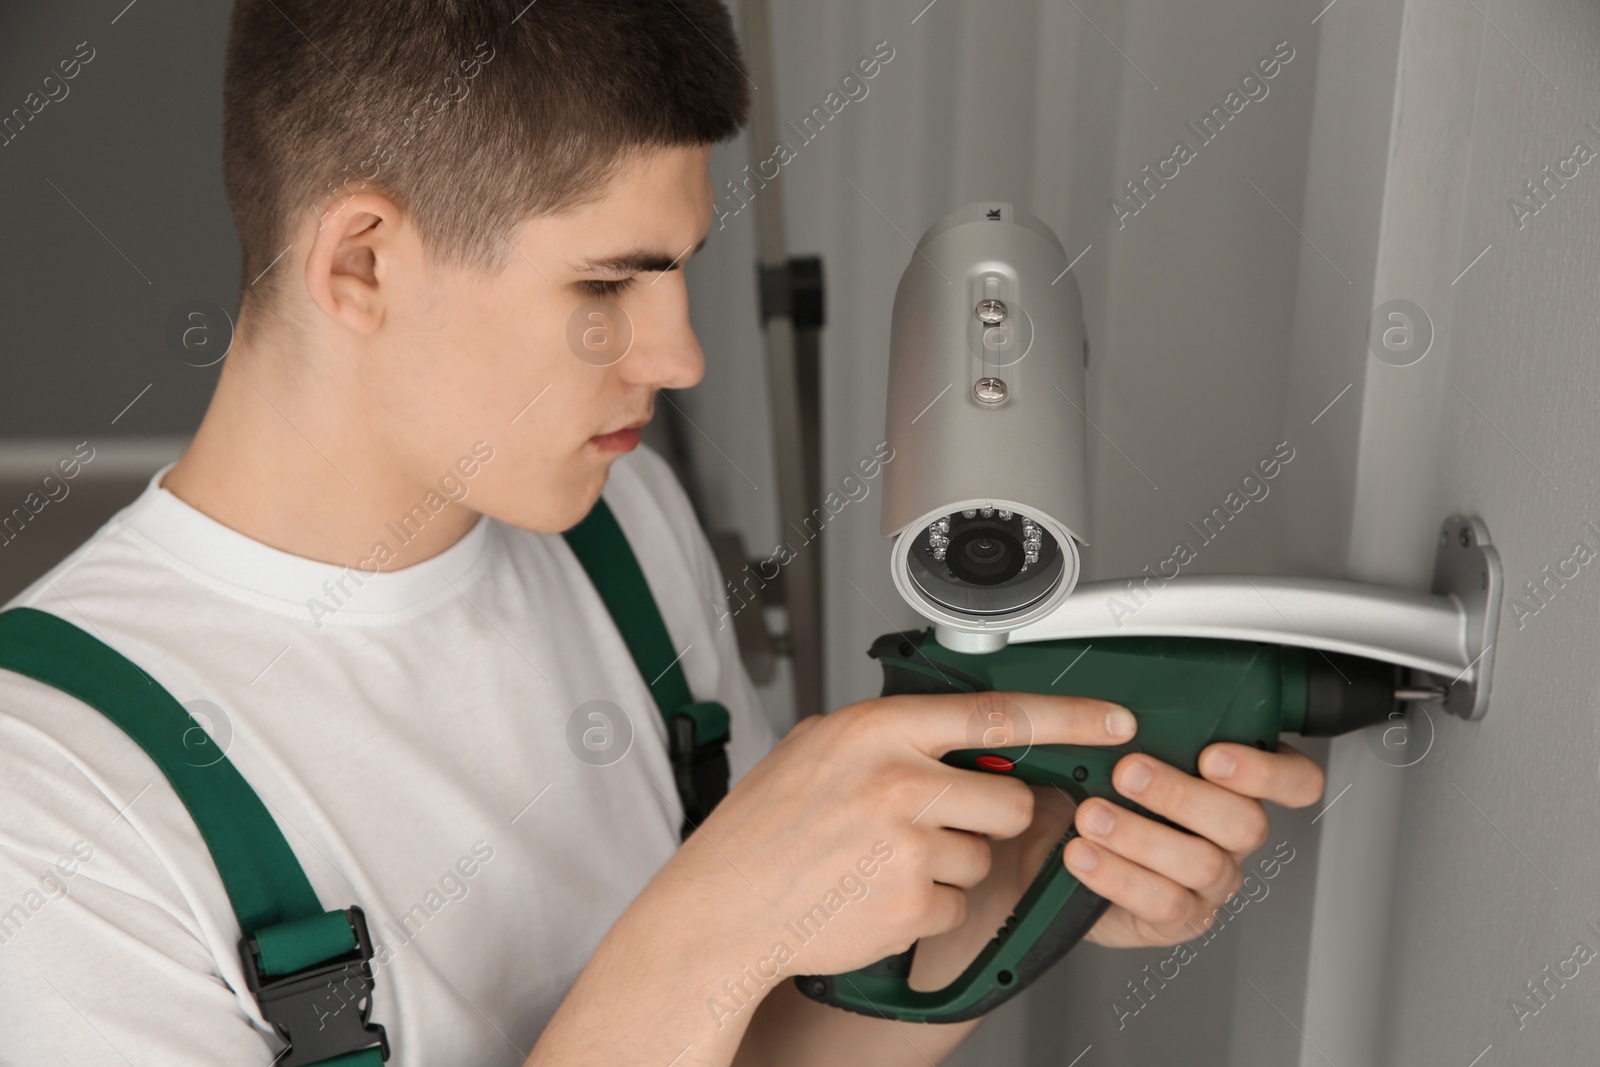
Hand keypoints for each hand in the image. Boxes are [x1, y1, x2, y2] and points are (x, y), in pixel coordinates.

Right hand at [656, 691, 1137, 978]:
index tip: (1112, 721)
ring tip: (881, 862)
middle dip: (988, 816)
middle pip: (1008, 799)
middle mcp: (899, 782)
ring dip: (948, 865)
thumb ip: (890, 735)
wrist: (722, 909)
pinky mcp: (912, 904)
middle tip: (934, 823)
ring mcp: (909, 847)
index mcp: (876, 731)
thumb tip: (960, 733)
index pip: (997, 712)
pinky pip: (958, 905)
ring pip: (984, 857)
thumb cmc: (761, 830)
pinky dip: (926, 907)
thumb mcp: (817, 750)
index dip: (1069, 716)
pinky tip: (875, 895)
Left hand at [1068, 741, 1323, 947]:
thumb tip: (1126, 709)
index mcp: (1237, 784)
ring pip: (1203, 864)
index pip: (1295, 780)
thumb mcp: (1118, 746)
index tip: (1213, 756)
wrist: (1054, 842)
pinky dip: (1117, 875)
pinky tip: (1083, 853)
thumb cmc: (1095, 787)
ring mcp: (1211, 879)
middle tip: (1127, 773)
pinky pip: (1163, 903)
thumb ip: (1141, 727)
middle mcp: (1233, 833)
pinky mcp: (1178, 917)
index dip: (1268, 773)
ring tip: (1091, 816)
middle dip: (1181, 795)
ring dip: (1140, 835)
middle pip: (1246, 823)